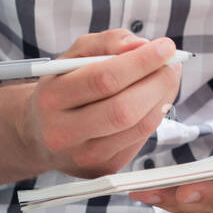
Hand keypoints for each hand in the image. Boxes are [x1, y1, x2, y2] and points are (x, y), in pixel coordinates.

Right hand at [22, 29, 181, 177]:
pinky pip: (140, 140)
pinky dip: (155, 116)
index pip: (103, 79)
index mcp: (51, 98)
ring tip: (167, 78)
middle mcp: (63, 132)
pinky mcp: (103, 169)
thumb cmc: (63, 86)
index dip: (141, 62)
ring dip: (163, 99)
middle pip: (124, 109)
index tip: (166, 47)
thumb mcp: (75, 55)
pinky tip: (155, 100)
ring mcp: (84, 156)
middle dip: (157, 82)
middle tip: (172, 65)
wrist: (40, 133)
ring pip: (138, 127)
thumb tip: (141, 45)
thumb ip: (107, 42)